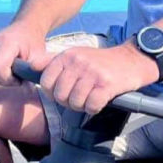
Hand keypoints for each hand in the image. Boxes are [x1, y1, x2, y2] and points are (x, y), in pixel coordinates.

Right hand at [0, 20, 49, 85]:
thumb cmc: (33, 42)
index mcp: (6, 42)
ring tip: (11, 71)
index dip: (8, 79)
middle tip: (17, 75)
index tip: (20, 78)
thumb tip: (29, 90)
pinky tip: (4, 68)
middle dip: (5, 80)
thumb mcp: (38, 56)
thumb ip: (33, 73)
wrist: (25, 27)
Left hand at [40, 42, 159, 114]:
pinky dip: (94, 108)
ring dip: (82, 106)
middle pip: (59, 95)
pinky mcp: (107, 85)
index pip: (46, 81)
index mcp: (68, 55)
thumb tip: (31, 65)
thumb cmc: (100, 61)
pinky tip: (99, 100)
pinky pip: (91, 106)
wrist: (131, 60)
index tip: (62, 92)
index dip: (52, 92)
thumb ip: (52, 60)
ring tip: (90, 97)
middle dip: (68, 102)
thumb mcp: (75, 54)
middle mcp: (78, 62)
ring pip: (75, 103)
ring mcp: (93, 73)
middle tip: (79, 96)